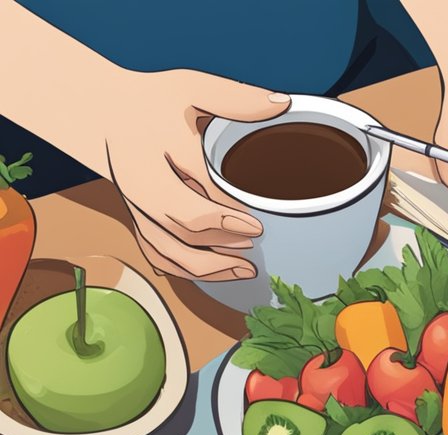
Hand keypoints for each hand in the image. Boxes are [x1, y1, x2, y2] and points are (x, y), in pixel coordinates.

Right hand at [105, 70, 290, 279]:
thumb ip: (237, 98)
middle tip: (254, 242)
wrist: (104, 111)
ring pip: (165, 248)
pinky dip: (186, 270)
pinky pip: (157, 254)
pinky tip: (218, 273)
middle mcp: (140, 184)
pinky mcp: (137, 218)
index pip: (191, 189)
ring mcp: (136, 206)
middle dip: (219, 240)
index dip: (224, 214)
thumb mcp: (192, 87)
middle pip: (178, 224)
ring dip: (205, 265)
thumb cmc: (153, 99)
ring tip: (245, 269)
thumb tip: (284, 103)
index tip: (256, 225)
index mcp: (154, 151)